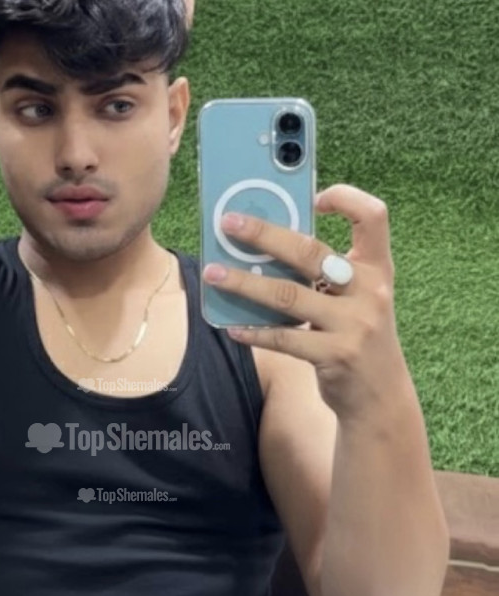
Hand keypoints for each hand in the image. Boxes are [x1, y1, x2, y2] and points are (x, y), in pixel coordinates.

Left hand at [201, 184, 409, 421]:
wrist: (382, 397)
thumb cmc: (359, 339)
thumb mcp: (358, 300)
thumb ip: (328, 275)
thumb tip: (267, 248)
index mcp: (377, 269)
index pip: (373, 217)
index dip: (346, 199)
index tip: (314, 197)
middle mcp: (370, 291)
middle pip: (311, 251)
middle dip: (264, 234)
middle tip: (229, 223)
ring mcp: (355, 325)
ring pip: (288, 295)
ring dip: (245, 283)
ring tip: (213, 273)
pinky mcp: (335, 355)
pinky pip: (284, 338)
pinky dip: (255, 332)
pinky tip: (232, 328)